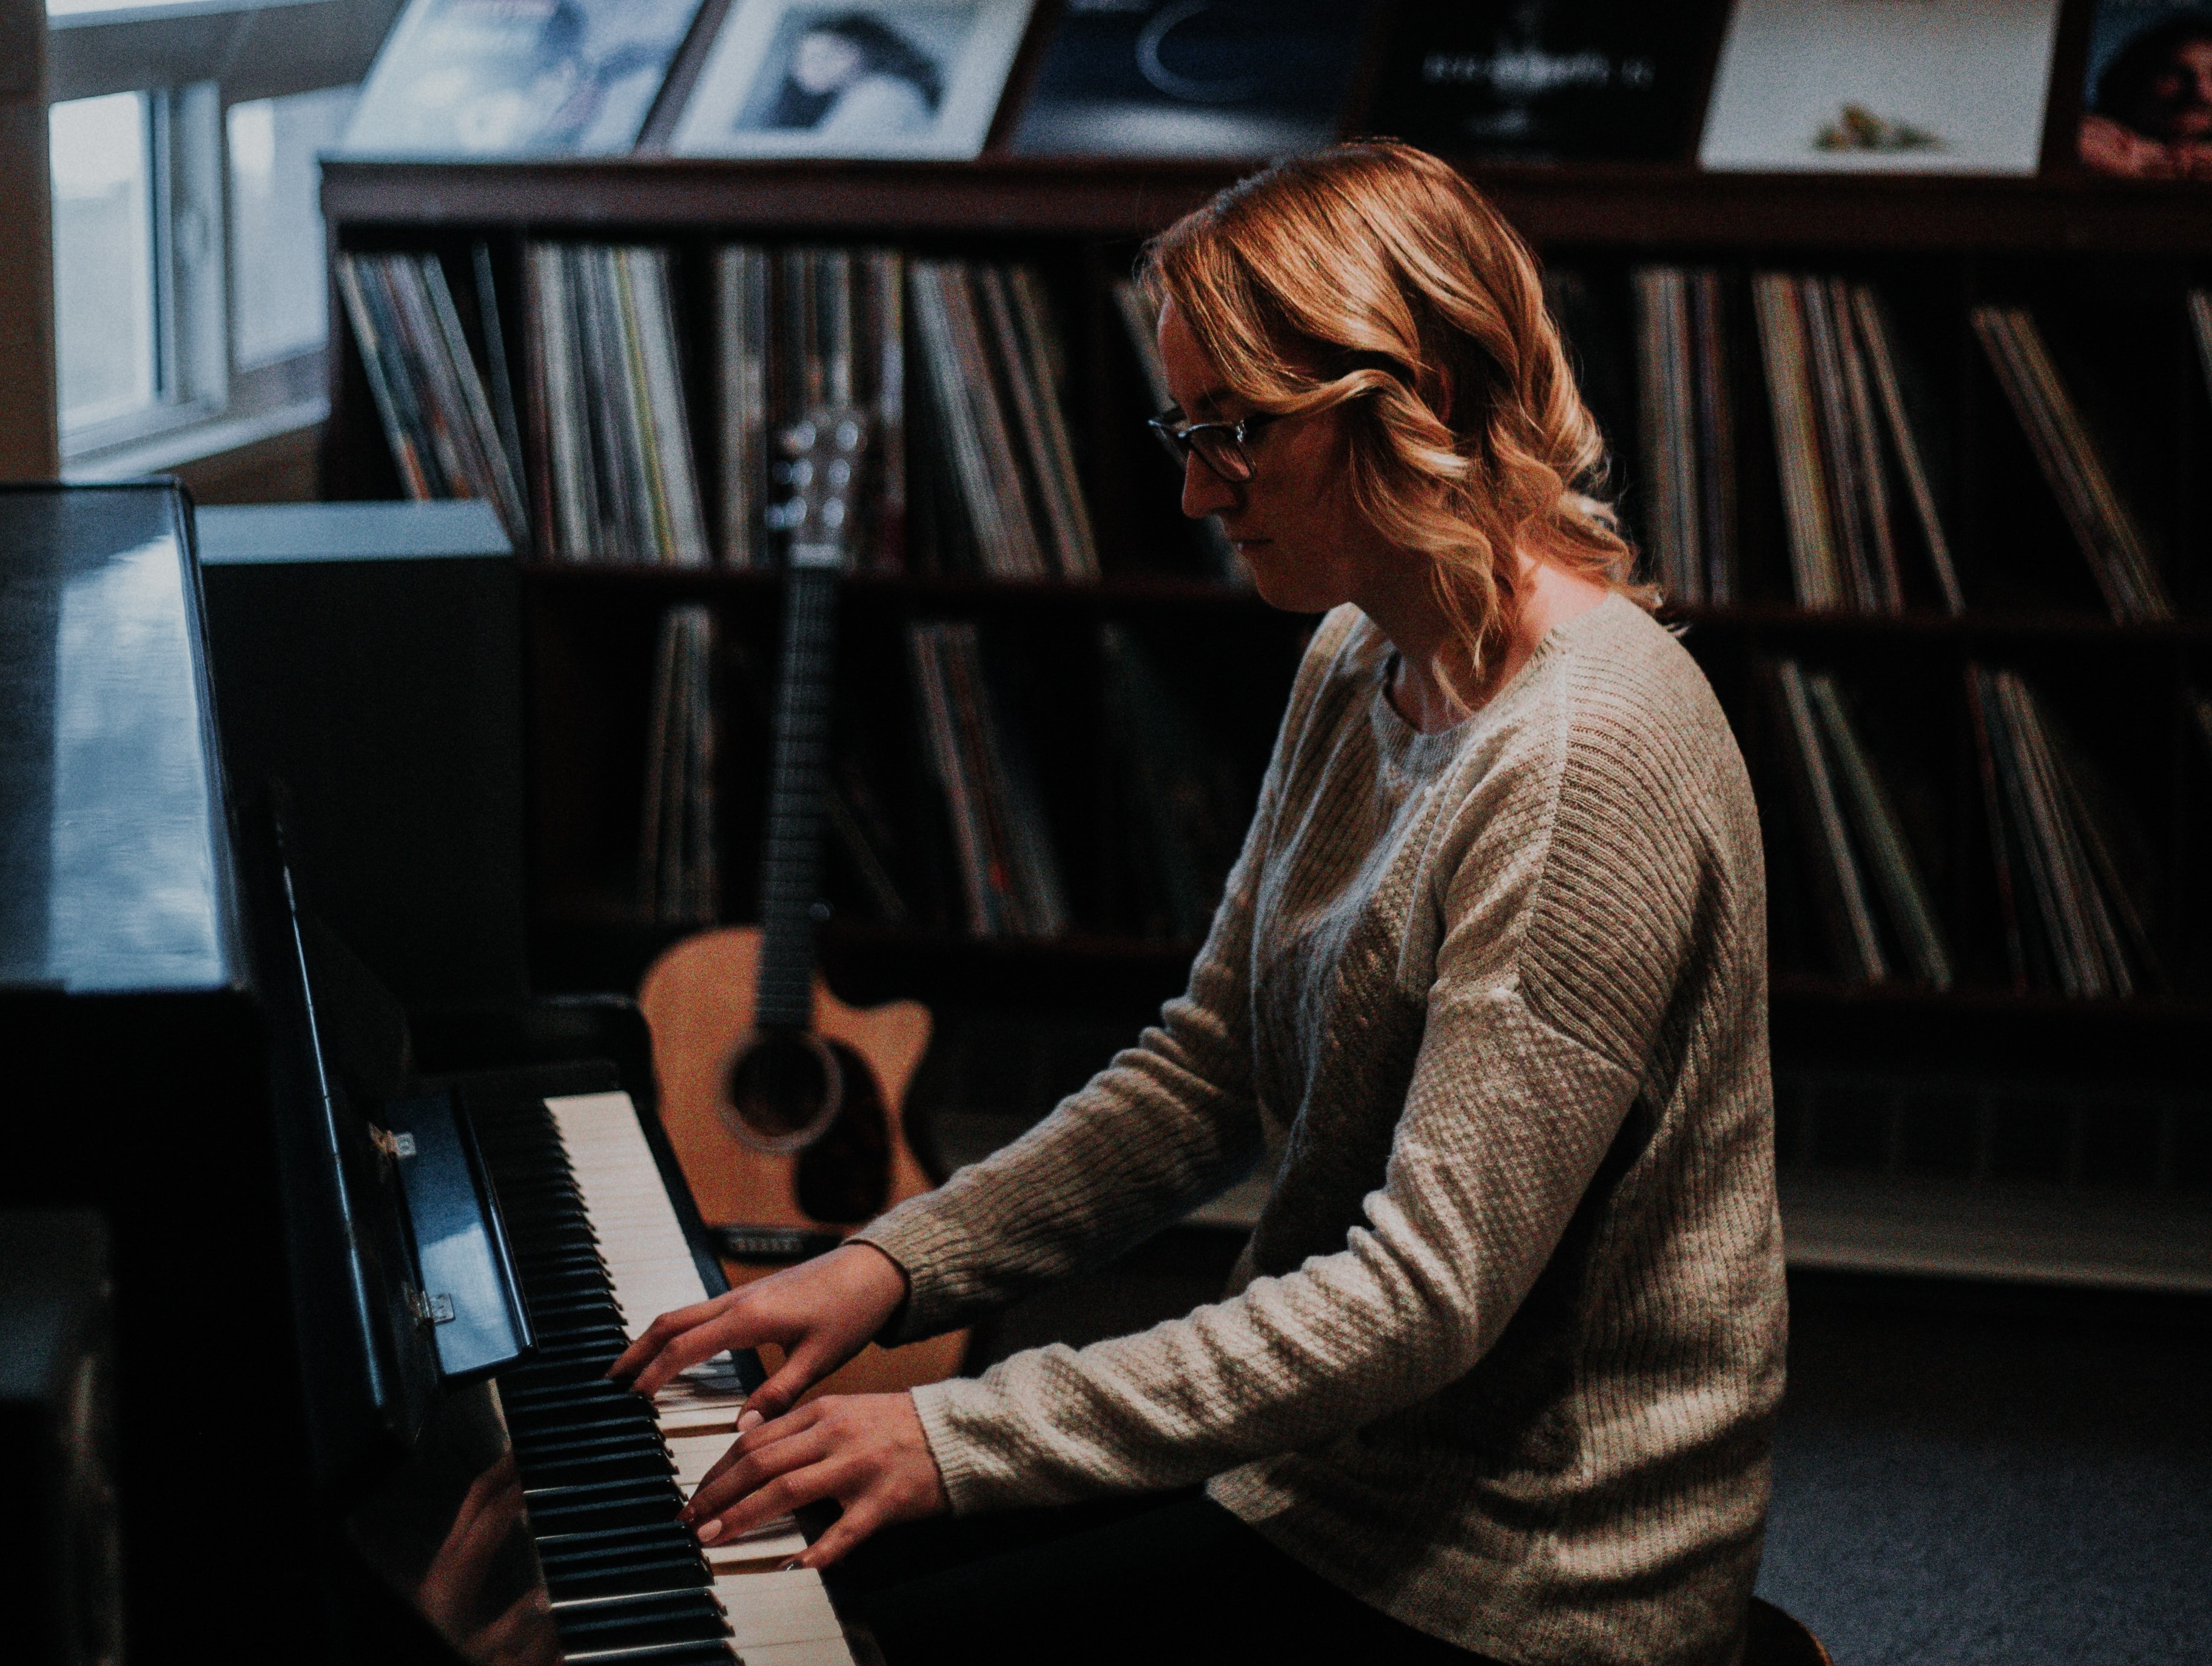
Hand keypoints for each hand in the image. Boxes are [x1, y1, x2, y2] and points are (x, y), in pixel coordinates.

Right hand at [607, 1241, 908, 1423]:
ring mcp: (743, 1294)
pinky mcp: (752, 1295)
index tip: (632, 1399)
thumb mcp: (819, 1358)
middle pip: (670, 1322)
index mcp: (750, 1317)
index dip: (654, 1372)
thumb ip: (780, 1393)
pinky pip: (701, 1312)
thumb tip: (743, 1426)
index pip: (685, 1346)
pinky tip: (676, 1351)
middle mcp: (738, 1300)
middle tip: (609, 1383)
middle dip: (636, 1351)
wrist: (875, 1269)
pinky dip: (677, 1332)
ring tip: (630, 1370)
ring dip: (652, 1339)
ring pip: (682, 1314)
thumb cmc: (852, 1310)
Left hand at [680, 1392, 948, 1566]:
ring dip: (744, 1516)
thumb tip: (748, 1436)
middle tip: (692, 1521)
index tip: (696, 1495)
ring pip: (787, 1490)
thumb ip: (799, 1424)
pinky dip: (817, 1550)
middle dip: (717, 1496)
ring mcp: (859, 1467)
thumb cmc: (899, 1425)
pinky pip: (845, 1530)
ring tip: (715, 1537)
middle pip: (760, 1464)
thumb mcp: (845, 1409)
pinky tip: (794, 1565)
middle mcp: (835, 1435)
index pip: (754, 1440)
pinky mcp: (884, 1499)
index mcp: (824, 1411)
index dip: (718, 1471)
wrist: (959, 1431)